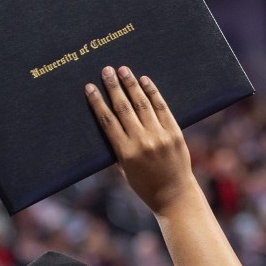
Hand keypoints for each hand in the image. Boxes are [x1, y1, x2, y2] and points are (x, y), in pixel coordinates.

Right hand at [86, 66, 198, 215]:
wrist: (174, 195)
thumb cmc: (144, 185)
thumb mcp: (124, 171)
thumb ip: (117, 148)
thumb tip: (107, 122)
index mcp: (125, 153)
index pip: (107, 121)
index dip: (97, 102)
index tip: (90, 87)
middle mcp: (142, 142)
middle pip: (124, 108)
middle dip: (113, 87)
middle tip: (106, 70)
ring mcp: (160, 136)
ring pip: (142, 104)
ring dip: (131, 84)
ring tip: (123, 70)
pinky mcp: (175, 133)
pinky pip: (162, 108)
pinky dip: (153, 93)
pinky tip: (145, 80)